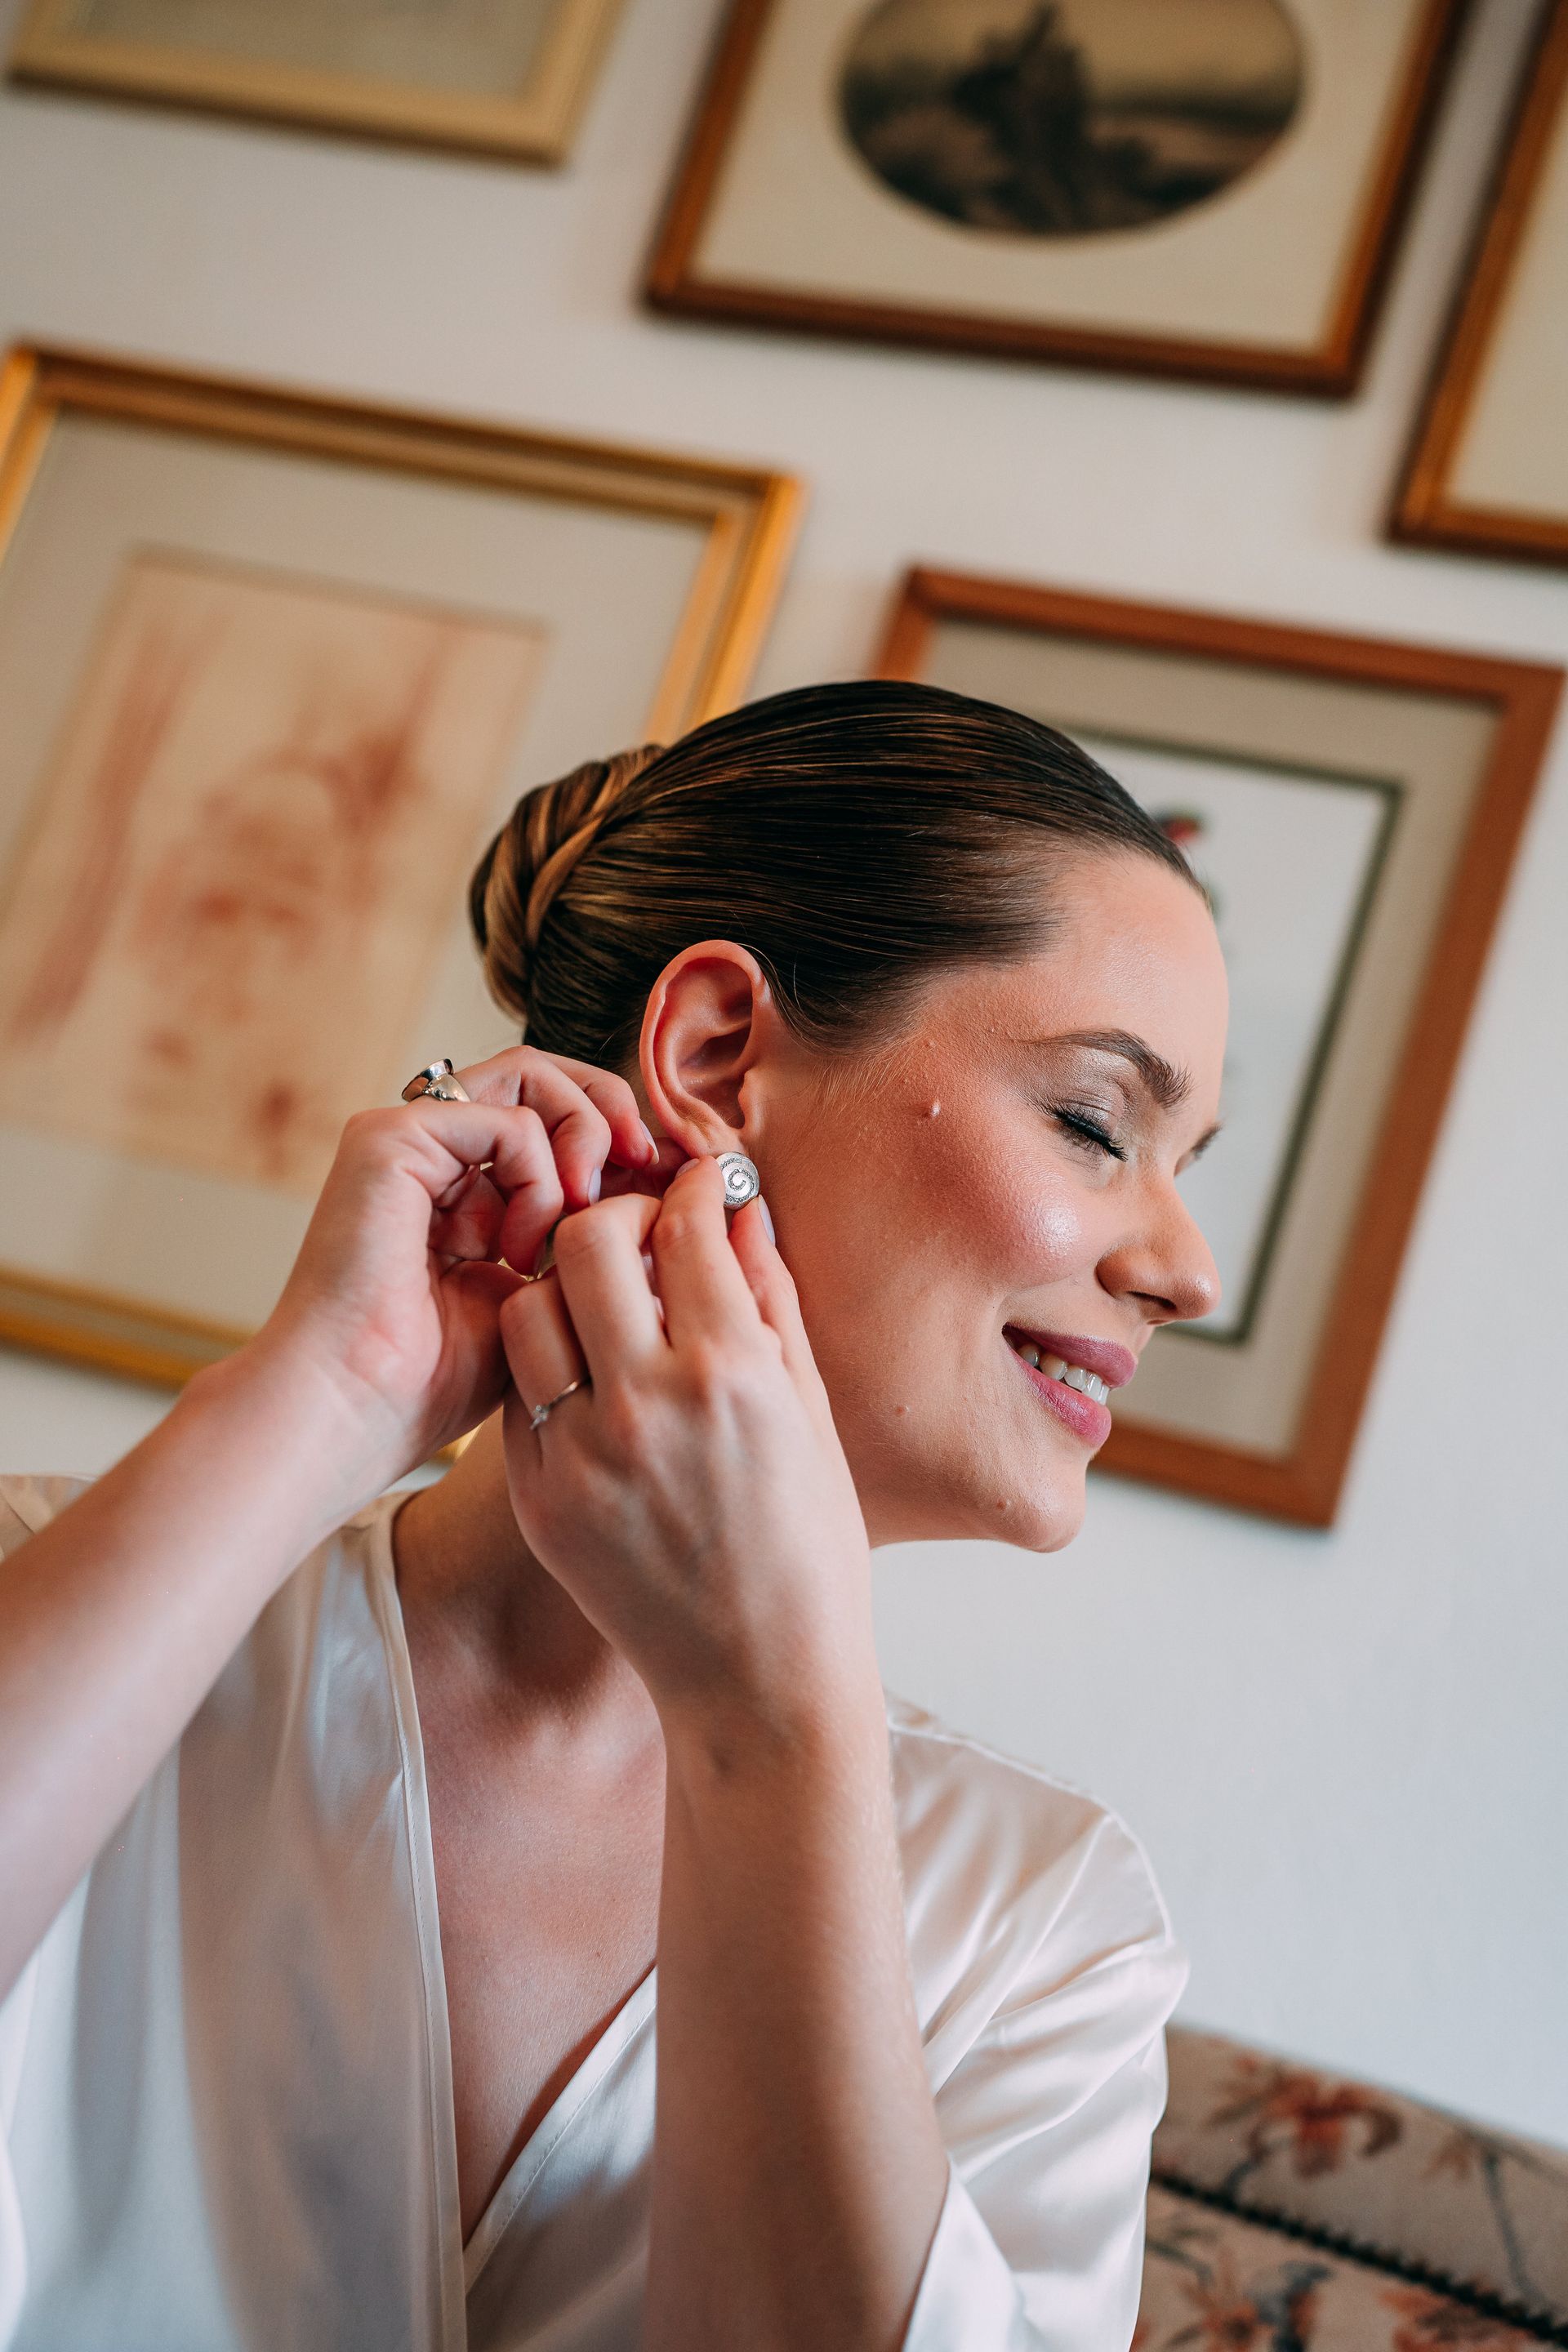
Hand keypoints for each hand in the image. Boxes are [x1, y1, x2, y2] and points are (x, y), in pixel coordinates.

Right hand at [242, 1047, 658, 1501]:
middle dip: (614, 1116)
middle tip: (647, 1168)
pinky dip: (540, 1175)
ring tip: (578, 1223)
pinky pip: (508, 1120)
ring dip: (583, 1143)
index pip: (553, 1117)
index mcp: (461, 1185)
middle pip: (546, 1079)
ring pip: (533, 1080)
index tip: (664, 1186)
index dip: (618, 1139)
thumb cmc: (433, 1382)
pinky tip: (524, 1246)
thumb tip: (658, 1194)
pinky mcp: (390, 1139)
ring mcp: (406, 1138)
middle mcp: (432, 1151)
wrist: (354, 1412)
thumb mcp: (540, 1298)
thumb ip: (583, 1240)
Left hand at [495, 1158, 873, 1731]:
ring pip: (529, 1308)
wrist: (761, 1674)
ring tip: (601, 1305)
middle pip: (586, 1243)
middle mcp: (647, 1403)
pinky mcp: (539, 1498)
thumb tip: (741, 1210)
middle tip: (639, 1235)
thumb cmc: (809, 1543)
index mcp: (731, 1373)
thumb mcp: (812, 1410)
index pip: (683, 1225)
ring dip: (563, 1287)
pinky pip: (519, 1393)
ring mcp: (582, 1454)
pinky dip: (549, 1365)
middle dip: (614, 1216)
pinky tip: (588, 1377)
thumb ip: (770, 1299)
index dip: (690, 1189)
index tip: (696, 1189)